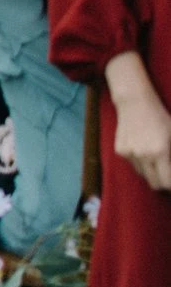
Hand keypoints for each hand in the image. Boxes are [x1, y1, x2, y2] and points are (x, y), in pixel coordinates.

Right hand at [108, 54, 170, 190]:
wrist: (135, 103)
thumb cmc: (160, 118)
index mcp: (160, 152)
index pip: (167, 182)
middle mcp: (144, 155)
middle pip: (154, 183)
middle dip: (163, 182)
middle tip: (168, 174)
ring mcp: (130, 154)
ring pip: (143, 174)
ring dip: (151, 172)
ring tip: (156, 159)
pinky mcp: (120, 150)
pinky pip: (133, 164)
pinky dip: (140, 162)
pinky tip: (143, 149)